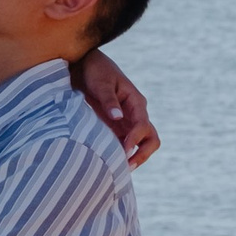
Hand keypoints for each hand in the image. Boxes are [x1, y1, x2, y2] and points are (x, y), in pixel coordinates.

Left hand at [74, 48, 160, 167]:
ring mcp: (127, 122)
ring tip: (118, 170)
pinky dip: (120, 155)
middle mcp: (135, 114)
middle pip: (151, 139)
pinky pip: (123, 145)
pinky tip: (109, 163)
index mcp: (136, 102)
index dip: (135, 140)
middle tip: (127, 167)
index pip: (143, 126)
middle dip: (143, 154)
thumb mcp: (101, 83)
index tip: (123, 151)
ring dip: (133, 157)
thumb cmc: (95, 70)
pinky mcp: (115, 127)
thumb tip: (118, 118)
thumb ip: (109, 100)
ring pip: (140, 145)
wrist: (84, 66)